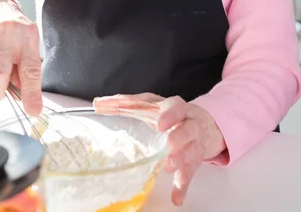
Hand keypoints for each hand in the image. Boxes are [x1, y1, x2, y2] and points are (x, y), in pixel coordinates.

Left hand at [93, 93, 225, 206]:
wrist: (203, 124)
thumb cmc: (169, 113)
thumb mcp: (150, 104)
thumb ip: (125, 103)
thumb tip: (97, 104)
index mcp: (175, 107)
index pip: (174, 107)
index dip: (169, 115)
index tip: (160, 124)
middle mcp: (188, 124)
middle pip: (188, 129)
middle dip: (179, 137)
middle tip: (168, 144)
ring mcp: (193, 144)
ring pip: (191, 152)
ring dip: (180, 159)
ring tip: (167, 166)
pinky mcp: (193, 162)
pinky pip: (189, 175)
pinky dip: (182, 186)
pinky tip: (176, 197)